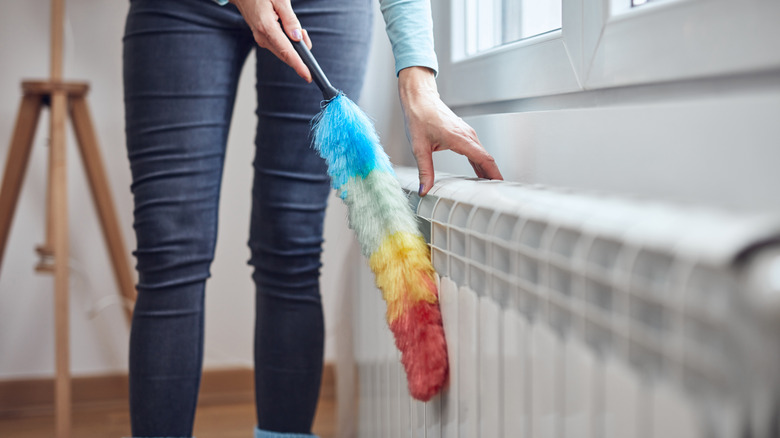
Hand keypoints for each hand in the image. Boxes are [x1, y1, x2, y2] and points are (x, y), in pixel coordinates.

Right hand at [230, 0, 312, 81]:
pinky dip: (288, 44)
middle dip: (300, 53)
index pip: (286, 51)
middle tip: (306, 37)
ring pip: (282, 52)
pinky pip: (278, 47)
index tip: (307, 75)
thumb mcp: (280, 0)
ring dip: (295, 47)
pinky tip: (291, 34)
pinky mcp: (262, 39)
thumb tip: (297, 38)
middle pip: (285, 55)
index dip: (299, 65)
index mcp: (267, 27)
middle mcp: (262, 37)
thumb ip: (290, 20)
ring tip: (299, 31)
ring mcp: (261, 39)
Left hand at [398, 67, 502, 195]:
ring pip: (482, 154)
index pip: (483, 159)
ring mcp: (467, 133)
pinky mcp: (463, 133)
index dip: (493, 173)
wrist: (419, 99)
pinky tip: (479, 172)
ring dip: (487, 169)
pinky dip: (480, 162)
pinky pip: (476, 150)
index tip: (500, 185)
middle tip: (495, 193)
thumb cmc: (419, 117)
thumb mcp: (419, 148)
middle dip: (492, 176)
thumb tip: (425, 189)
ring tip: (489, 187)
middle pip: (486, 158)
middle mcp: (467, 135)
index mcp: (460, 138)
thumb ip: (425, 171)